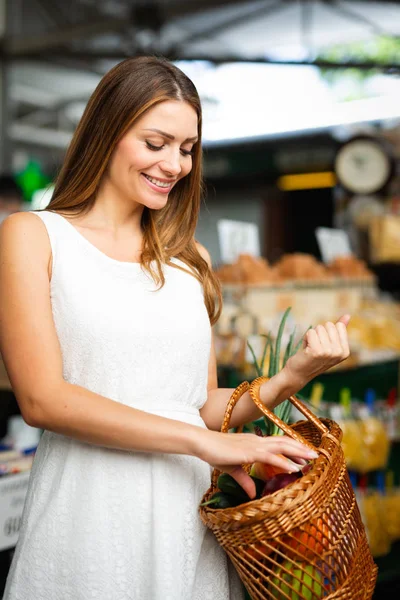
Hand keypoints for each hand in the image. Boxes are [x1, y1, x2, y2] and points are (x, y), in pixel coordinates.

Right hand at [199, 430, 317, 498]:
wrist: (203, 443)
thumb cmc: (216, 453)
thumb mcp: (233, 469)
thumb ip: (244, 480)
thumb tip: (253, 493)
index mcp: (254, 443)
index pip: (278, 443)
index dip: (292, 448)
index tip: (305, 456)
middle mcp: (257, 441)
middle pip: (284, 442)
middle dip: (301, 448)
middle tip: (317, 455)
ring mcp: (254, 445)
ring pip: (281, 447)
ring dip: (297, 452)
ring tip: (311, 459)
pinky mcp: (249, 452)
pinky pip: (269, 456)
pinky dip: (283, 461)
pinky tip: (293, 468)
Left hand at [282, 314, 350, 389]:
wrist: (299, 373)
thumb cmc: (314, 356)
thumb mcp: (329, 344)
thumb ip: (339, 330)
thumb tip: (348, 315)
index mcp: (345, 351)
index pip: (338, 326)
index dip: (327, 332)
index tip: (323, 344)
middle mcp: (339, 353)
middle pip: (328, 325)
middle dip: (318, 333)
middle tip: (315, 346)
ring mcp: (328, 352)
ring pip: (318, 328)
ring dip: (311, 336)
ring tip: (310, 348)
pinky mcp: (316, 351)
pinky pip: (310, 332)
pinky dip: (305, 338)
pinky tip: (305, 349)